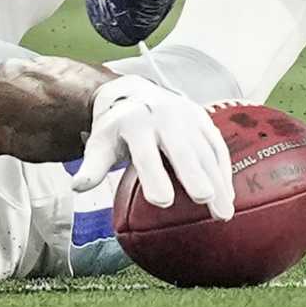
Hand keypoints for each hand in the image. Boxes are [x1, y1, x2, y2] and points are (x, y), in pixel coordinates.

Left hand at [72, 75, 233, 221]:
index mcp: (136, 124)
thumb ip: (93, 166)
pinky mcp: (203, 120)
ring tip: (223, 213)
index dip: (154, 176)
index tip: (162, 202)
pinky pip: (217, 146)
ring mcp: (187, 117)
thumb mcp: (101, 143)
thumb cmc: (118, 128)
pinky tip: (228, 196)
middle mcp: (164, 118)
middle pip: (181, 149)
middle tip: (204, 199)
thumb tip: (77, 187)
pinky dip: (224, 170)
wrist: (137, 93)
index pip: (145, 153)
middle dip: (193, 173)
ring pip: (204, 150)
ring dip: (217, 181)